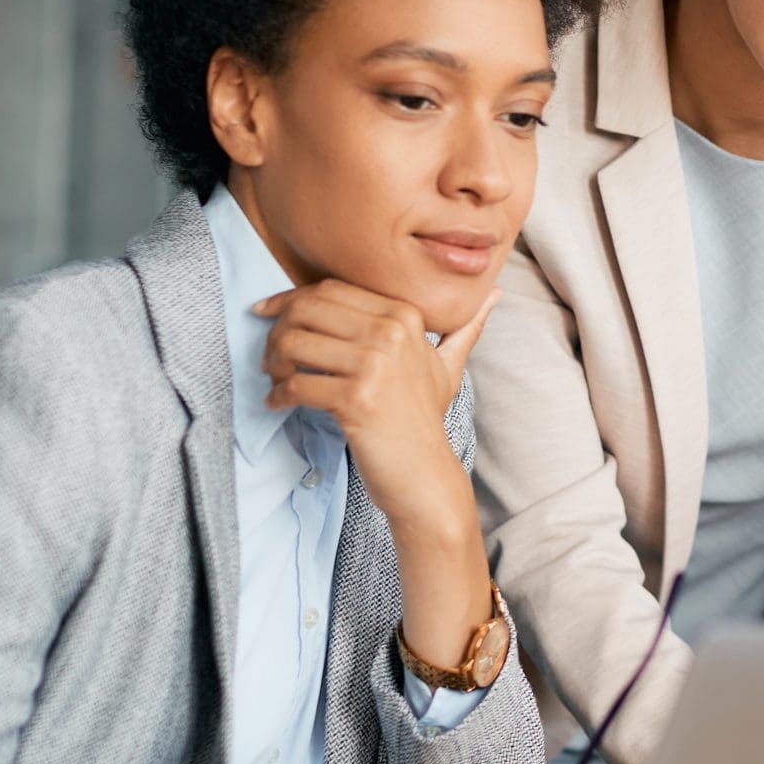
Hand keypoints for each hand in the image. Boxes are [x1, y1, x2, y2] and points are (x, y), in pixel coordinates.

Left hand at [252, 280, 496, 536]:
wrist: (424, 473)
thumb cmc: (425, 419)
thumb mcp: (448, 366)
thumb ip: (465, 327)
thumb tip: (498, 292)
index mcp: (405, 315)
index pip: (330, 289)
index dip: (289, 299)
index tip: (266, 313)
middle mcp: (391, 333)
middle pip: (306, 310)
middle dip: (276, 330)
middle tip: (269, 355)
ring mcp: (375, 366)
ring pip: (295, 343)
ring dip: (272, 362)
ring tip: (275, 379)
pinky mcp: (356, 400)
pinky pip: (296, 384)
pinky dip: (277, 395)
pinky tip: (278, 403)